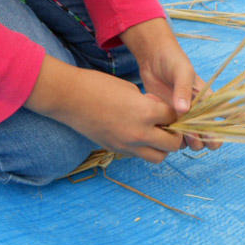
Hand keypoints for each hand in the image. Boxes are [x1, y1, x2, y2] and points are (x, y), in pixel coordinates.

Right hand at [25, 57, 182, 162]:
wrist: (69, 98)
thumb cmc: (99, 86)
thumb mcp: (131, 89)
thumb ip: (149, 104)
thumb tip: (159, 113)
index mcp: (146, 112)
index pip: (174, 118)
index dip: (174, 112)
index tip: (170, 109)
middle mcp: (140, 133)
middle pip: (173, 144)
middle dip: (175, 134)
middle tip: (169, 126)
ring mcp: (127, 145)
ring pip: (159, 157)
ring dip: (162, 147)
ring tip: (155, 134)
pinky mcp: (116, 150)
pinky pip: (140, 155)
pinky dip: (144, 148)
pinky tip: (138, 135)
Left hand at [120, 18, 221, 151]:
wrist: (153, 59)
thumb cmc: (173, 60)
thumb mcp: (182, 71)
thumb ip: (184, 89)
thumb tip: (184, 110)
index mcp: (210, 100)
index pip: (232, 113)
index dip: (244, 124)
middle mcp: (200, 113)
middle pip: (214, 136)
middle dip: (212, 141)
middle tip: (203, 136)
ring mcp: (185, 119)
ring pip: (196, 142)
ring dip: (193, 142)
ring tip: (183, 132)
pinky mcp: (170, 121)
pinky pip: (176, 139)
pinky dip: (174, 139)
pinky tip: (167, 128)